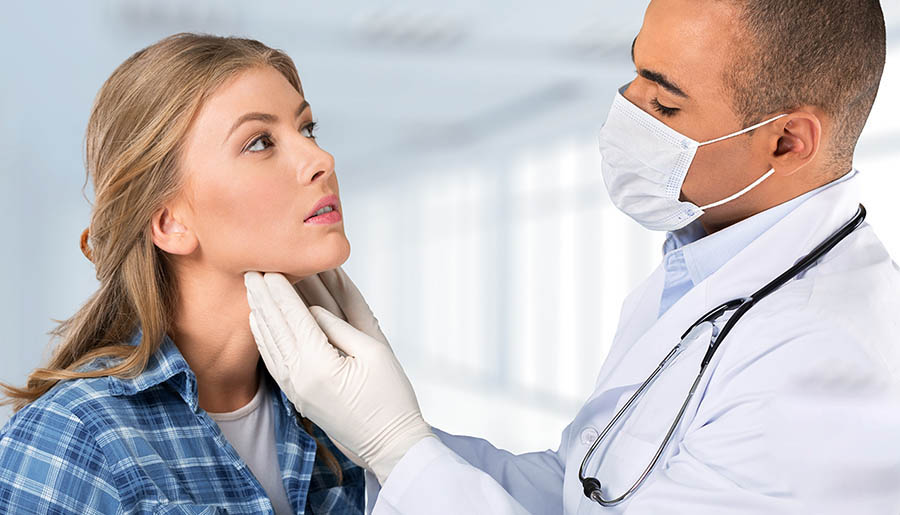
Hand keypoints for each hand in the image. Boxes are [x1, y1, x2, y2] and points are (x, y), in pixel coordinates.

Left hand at [244, 271, 434, 483]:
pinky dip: (263, 338)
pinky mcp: (298, 396)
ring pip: (269, 343)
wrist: (390, 445)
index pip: (293, 316)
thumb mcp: (375, 353)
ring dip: (259, 313)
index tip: (270, 266)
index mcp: (319, 363)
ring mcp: (296, 389)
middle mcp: (300, 377)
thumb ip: (340, 327)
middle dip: (262, 296)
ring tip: (251, 289)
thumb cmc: (391, 397)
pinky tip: (259, 323)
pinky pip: (273, 361)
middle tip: (251, 269)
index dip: (281, 289)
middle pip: (274, 327)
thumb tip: (313, 310)